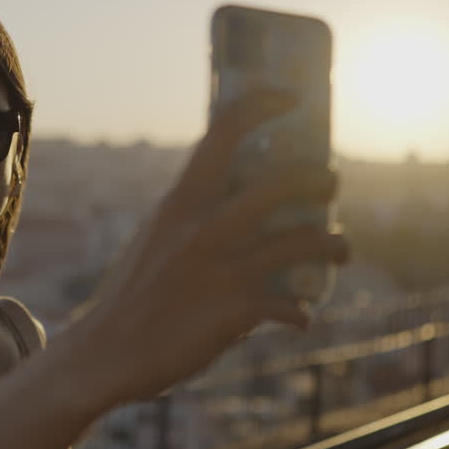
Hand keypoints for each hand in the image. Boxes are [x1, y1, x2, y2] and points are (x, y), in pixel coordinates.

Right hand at [70, 89, 349, 404]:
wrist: (107, 353)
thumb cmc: (134, 294)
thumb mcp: (155, 236)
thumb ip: (190, 214)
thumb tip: (229, 192)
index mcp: (180, 203)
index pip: (222, 134)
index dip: (261, 105)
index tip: (292, 96)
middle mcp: (203, 228)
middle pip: (281, 184)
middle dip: (319, 180)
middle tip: (331, 184)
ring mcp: (220, 269)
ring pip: (303, 241)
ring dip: (334, 244)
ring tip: (342, 248)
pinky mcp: (234, 312)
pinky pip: (289, 305)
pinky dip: (301, 312)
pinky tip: (301, 318)